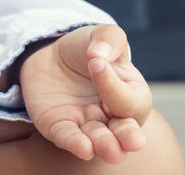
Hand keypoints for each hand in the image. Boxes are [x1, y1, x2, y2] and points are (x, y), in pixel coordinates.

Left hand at [20, 24, 151, 162]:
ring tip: (111, 149)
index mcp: (126, 91)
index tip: (97, 62)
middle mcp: (109, 112)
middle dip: (127, 137)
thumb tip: (100, 54)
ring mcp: (85, 121)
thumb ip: (109, 38)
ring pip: (98, 140)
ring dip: (105, 145)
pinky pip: (68, 137)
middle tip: (132, 140)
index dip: (115, 85)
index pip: (130, 98)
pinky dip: (75, 143)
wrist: (53, 55)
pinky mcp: (60, 125)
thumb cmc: (83, 48)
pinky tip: (83, 146)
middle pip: (123, 130)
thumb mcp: (102, 35)